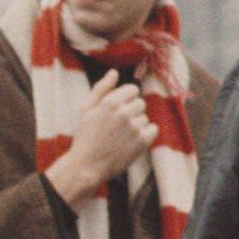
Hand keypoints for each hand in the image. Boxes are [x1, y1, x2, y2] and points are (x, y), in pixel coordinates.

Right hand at [45, 70, 155, 206]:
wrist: (87, 166)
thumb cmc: (85, 137)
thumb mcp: (86, 109)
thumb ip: (101, 89)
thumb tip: (114, 72)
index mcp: (110, 102)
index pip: (133, 89)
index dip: (125, 99)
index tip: (116, 111)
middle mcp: (124, 112)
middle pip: (140, 103)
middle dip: (131, 111)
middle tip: (117, 126)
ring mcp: (135, 127)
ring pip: (144, 117)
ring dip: (136, 124)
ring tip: (120, 136)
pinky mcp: (142, 141)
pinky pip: (153, 129)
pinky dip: (145, 134)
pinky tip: (131, 141)